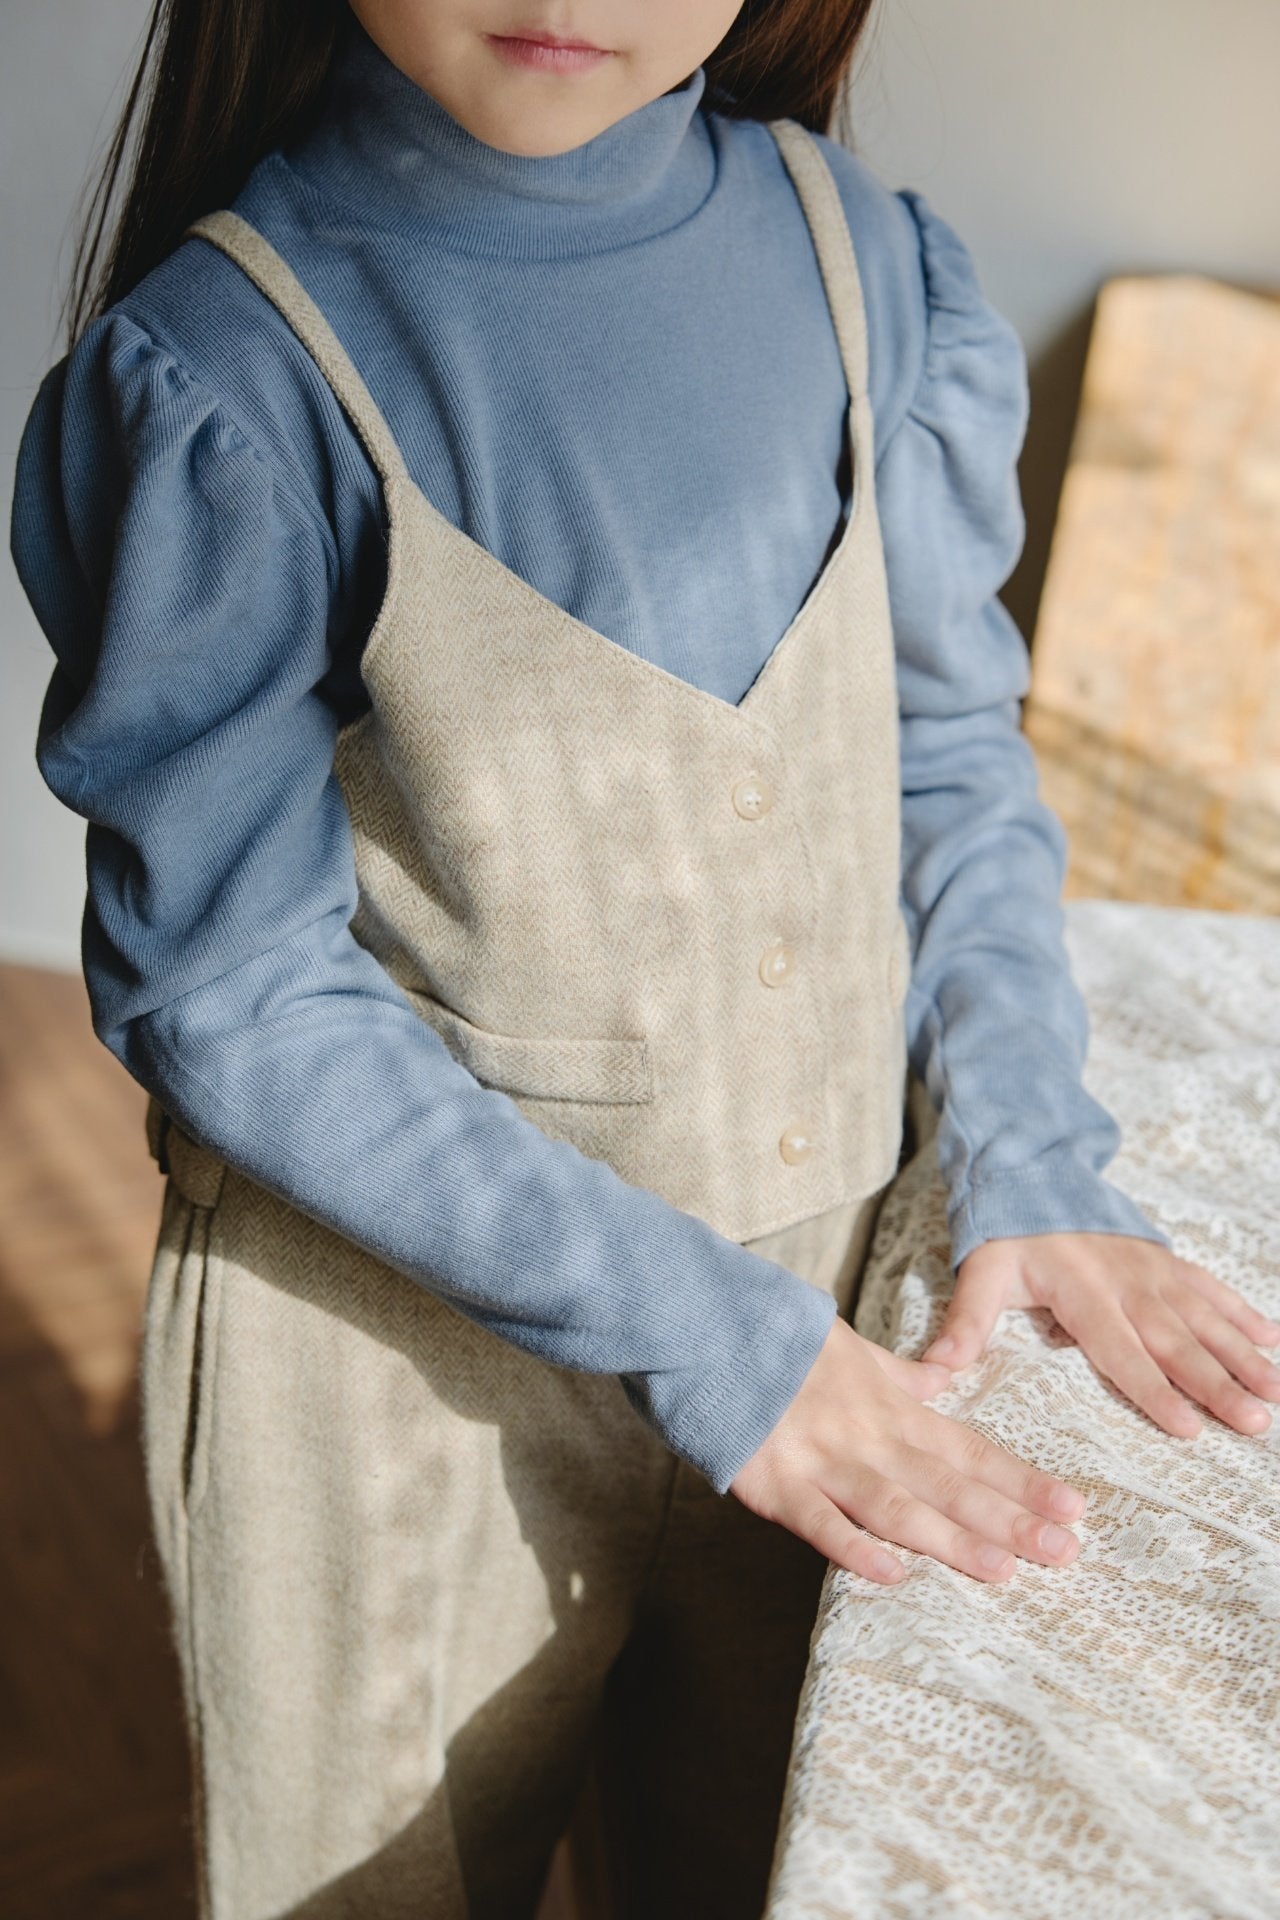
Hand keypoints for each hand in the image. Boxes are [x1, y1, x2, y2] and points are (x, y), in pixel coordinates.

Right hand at [729, 1316, 1086, 1586]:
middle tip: (1065, 1552)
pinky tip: (891, 1574)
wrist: (712, 1331)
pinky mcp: (776, 1483)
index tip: (1072, 1508)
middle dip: (1009, 1520)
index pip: (970, 1450)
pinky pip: (820, 1520)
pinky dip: (854, 1548)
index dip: (1021, 1481)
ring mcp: (824, 1461)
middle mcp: (869, 1438)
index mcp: (891, 1409)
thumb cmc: (784, 1344)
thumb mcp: (854, 1350)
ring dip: (951, 1539)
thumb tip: (944, 1377)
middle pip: (948, 1484)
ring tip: (1003, 1570)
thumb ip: (902, 1375)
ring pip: (898, 1506)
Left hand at [923, 1233, 1279, 1438]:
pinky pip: (1211, 1288)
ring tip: (1274, 1392)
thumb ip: (964, 1323)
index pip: (1121, 1352)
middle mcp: (1127, 1284)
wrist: (1032, 1173)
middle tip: (1254, 1422)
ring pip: (1204, 1319)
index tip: (1188, 1428)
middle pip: (1176, 1343)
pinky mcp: (1166, 1260)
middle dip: (1216, 1384)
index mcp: (1082, 1294)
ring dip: (1242, 1355)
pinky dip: (1244, 1313)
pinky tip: (1274, 1339)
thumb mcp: (980, 1273)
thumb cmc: (1006, 1236)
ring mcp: (1153, 1271)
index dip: (1154, 1391)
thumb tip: (933, 1371)